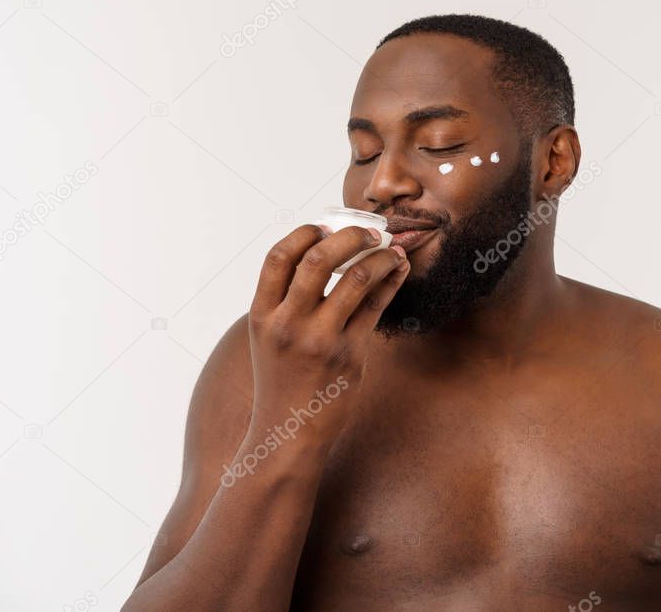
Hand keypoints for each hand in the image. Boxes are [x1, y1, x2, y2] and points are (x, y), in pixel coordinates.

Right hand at [246, 224, 409, 444]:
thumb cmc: (282, 380)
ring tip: (391, 250)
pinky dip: (391, 281)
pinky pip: (376, 306)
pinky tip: (398, 269)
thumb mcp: (268, 337)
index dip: (305, 232)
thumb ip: (285, 300)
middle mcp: (289, 323)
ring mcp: (321, 339)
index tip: (325, 226)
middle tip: (369, 231)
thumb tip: (319, 253)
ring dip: (380, 256)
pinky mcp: (350, 354)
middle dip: (351, 235)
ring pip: (357, 278)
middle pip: (320, 258)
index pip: (280, 256)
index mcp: (262, 314)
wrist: (289, 433)